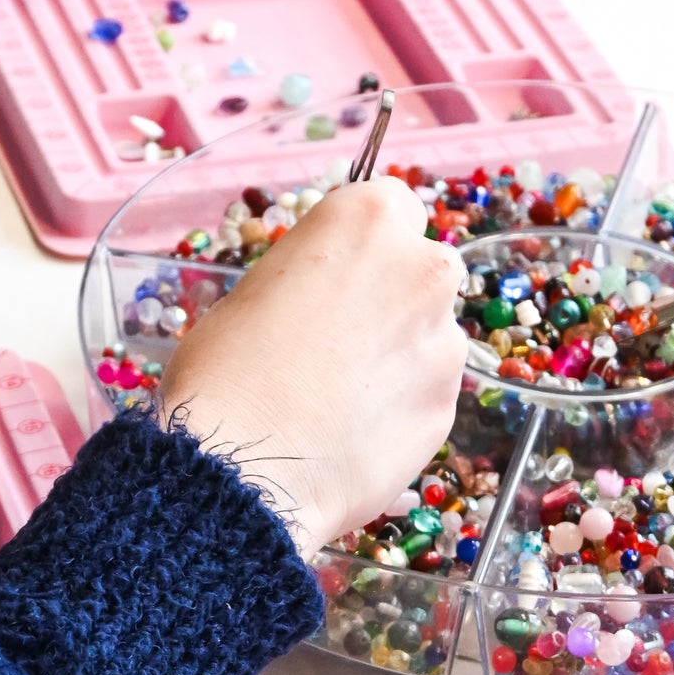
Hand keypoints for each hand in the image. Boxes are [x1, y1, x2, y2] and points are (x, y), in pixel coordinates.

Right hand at [158, 179, 465, 560]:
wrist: (244, 470)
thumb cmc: (226, 375)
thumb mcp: (254, 293)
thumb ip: (314, 278)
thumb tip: (331, 298)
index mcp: (367, 222)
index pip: (394, 204)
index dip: (367, 242)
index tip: (346, 270)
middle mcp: (421, 269)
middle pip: (424, 269)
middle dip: (394, 297)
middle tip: (342, 340)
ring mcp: (443, 342)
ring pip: (430, 337)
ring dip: (400, 357)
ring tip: (341, 399)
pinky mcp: (447, 407)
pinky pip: (427, 395)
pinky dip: (400, 408)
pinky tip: (353, 432)